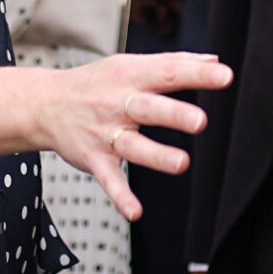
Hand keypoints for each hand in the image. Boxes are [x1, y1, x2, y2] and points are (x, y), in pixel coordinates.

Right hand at [42, 51, 232, 221]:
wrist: (46, 104)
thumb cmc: (98, 83)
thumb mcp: (131, 64)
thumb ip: (174, 63)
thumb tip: (214, 62)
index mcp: (132, 76)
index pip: (168, 72)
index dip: (197, 75)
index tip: (225, 77)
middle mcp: (119, 104)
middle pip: (149, 108)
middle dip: (175, 115)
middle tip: (201, 121)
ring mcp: (105, 133)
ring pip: (132, 145)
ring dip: (156, 155)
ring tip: (182, 163)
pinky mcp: (94, 159)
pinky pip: (108, 180)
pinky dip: (120, 197)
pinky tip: (135, 211)